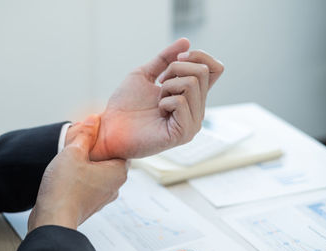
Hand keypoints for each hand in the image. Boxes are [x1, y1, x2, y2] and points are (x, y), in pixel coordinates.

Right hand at [28, 114, 127, 231]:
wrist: (52, 220)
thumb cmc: (65, 189)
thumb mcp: (74, 152)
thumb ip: (85, 134)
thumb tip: (94, 120)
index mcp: (118, 172)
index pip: (120, 148)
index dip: (106, 139)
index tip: (93, 134)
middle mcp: (115, 186)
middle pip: (108, 160)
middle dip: (95, 152)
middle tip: (79, 144)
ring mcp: (103, 197)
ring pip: (98, 173)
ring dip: (86, 165)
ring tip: (71, 159)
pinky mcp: (90, 205)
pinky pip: (89, 185)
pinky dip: (80, 178)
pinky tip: (67, 174)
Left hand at [90, 38, 223, 159]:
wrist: (110, 128)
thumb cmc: (125, 105)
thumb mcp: (145, 74)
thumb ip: (166, 59)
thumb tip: (186, 41)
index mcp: (191, 96)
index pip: (215, 69)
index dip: (199, 56)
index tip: (177, 58)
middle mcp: (197, 110)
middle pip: (203, 72)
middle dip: (175, 69)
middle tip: (159, 84)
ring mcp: (192, 123)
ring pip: (192, 84)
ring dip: (167, 86)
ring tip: (157, 101)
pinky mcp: (183, 133)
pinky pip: (182, 102)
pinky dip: (165, 101)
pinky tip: (158, 112)